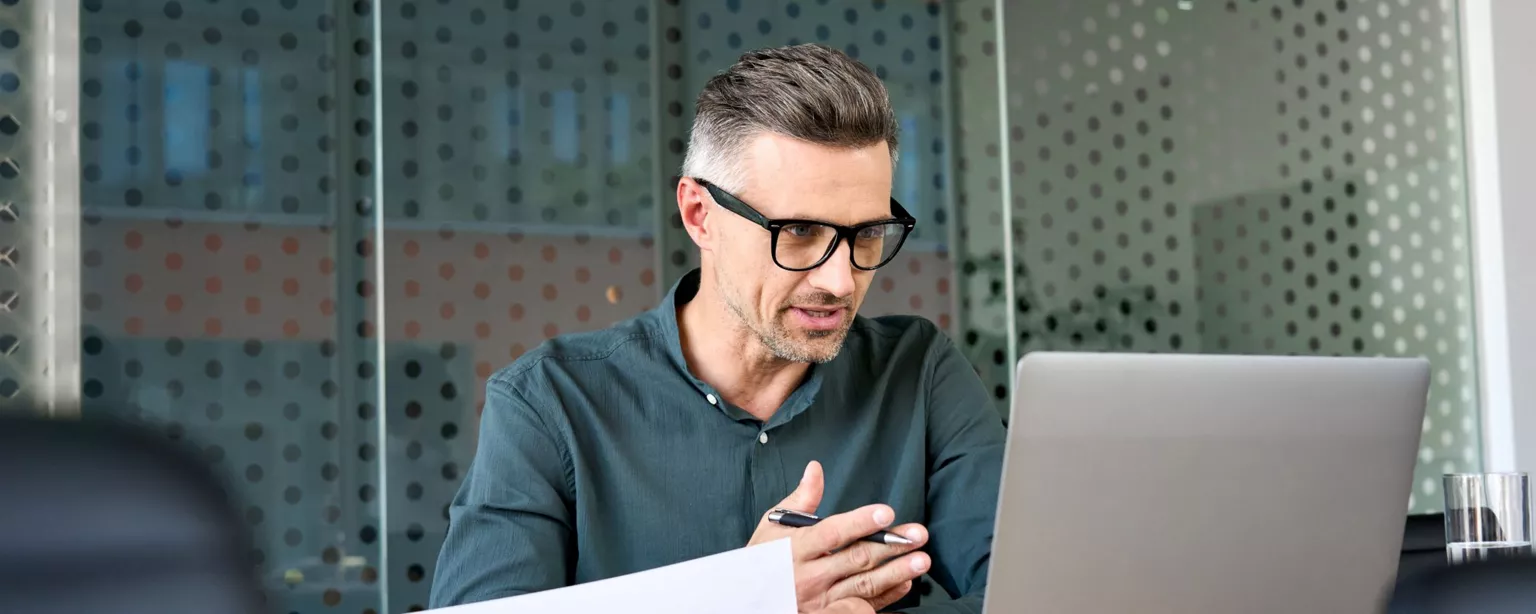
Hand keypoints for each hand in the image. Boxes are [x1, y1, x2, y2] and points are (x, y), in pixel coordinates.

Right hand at [748, 461, 929, 612]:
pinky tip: (905, 583)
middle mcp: (810, 575)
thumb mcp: (773, 526)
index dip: (860, 522)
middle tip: (918, 534)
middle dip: (890, 546)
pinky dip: (887, 595)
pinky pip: (863, 605)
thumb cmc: (762, 559)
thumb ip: (800, 499)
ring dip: (896, 572)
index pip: (832, 533)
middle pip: (855, 559)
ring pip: (864, 584)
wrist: (747, 599)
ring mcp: (821, 600)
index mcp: (796, 548)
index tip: (886, 513)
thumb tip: (815, 469)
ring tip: (921, 559)